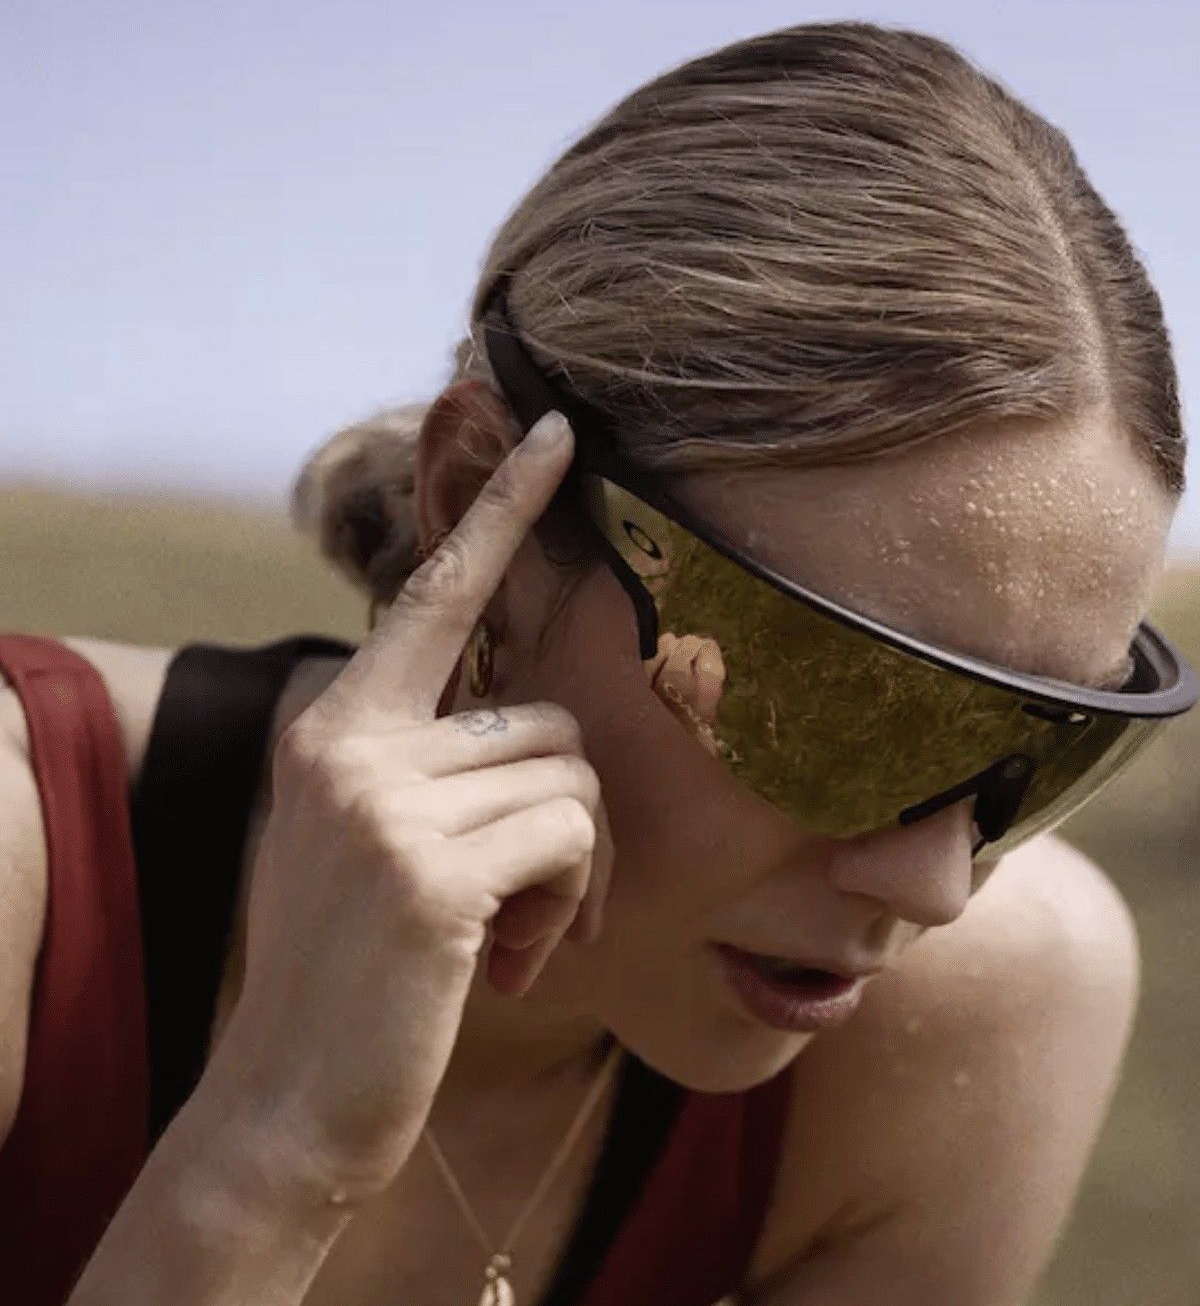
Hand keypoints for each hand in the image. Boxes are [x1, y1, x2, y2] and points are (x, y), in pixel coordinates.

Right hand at [201, 410, 611, 1204]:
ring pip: (572, 776)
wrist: (287, 1107)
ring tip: (513, 937)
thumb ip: (427, 757)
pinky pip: (573, 835)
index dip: (506, 507)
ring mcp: (383, 799)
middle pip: (547, 715)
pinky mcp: (428, 867)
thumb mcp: (371, 838)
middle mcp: (350, 739)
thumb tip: (532, 713)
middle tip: (541, 901)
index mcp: (336, 721)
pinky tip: (516, 962)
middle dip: (568, 812)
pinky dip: (572, 903)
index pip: (439, 591)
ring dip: (571, 871)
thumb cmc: (353, 970)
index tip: (561, 432)